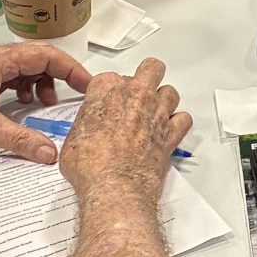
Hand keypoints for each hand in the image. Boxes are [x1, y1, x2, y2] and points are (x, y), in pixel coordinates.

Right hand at [59, 57, 191, 207]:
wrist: (114, 187)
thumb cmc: (91, 165)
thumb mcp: (72, 140)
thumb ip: (84, 126)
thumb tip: (85, 133)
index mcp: (106, 89)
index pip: (110, 77)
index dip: (109, 91)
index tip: (107, 101)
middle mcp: (135, 94)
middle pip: (150, 69)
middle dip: (147, 77)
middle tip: (140, 91)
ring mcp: (156, 111)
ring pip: (170, 92)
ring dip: (164, 100)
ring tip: (155, 112)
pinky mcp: (171, 132)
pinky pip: (184, 119)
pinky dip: (179, 123)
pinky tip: (170, 129)